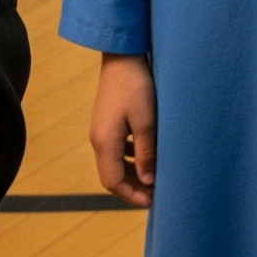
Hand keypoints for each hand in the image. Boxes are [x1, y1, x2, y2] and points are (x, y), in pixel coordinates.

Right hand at [90, 53, 155, 207]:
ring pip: (114, 163)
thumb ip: (146, 155)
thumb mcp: (146, 123)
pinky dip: (130, 159)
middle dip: (134, 188)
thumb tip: (148, 183)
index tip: (154, 200)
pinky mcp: (107, 122)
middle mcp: (98, 139)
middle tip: (158, 192)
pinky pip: (116, 149)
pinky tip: (147, 155)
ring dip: (133, 174)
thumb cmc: (136, 87)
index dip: (132, 196)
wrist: (123, 56)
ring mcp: (101, 130)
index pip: (112, 182)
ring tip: (156, 177)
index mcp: (105, 142)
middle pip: (112, 176)